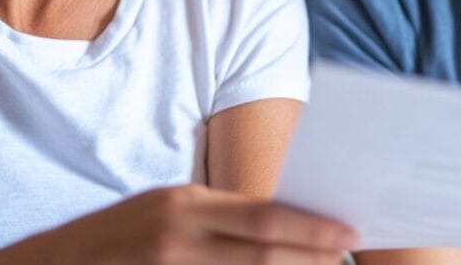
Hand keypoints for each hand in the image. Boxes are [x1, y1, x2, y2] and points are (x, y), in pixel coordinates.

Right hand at [0, 183, 357, 264]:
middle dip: (313, 257)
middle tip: (348, 257)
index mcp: (183, 203)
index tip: (347, 232)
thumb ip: (214, 217)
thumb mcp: (163, 211)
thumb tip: (278, 225)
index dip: (310, 227)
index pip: (263, 215)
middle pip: (263, 252)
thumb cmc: (112, 239)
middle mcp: (177, 234)